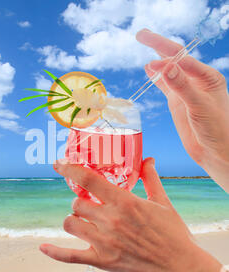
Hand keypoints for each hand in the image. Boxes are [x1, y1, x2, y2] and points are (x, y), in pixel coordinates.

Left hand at [40, 158, 226, 271]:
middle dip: (80, 201)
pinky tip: (44, 247)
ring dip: (73, 220)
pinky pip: (70, 256)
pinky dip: (54, 252)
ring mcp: (104, 242)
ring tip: (83, 221)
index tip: (59, 163)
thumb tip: (148, 159)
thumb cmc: (172, 232)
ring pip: (70, 224)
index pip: (89, 179)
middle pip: (76, 203)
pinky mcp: (102, 261)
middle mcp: (110, 220)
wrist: (180, 265)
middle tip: (89, 204)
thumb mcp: (162, 201)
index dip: (70, 168)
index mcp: (124, 202)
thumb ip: (150, 178)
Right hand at [136, 29, 228, 192]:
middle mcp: (196, 80)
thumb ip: (182, 86)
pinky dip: (155, 77)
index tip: (150, 64)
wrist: (215, 150)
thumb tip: (163, 66)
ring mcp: (185, 90)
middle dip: (158, 45)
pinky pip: (164, 85)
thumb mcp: (199, 106)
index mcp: (207, 76)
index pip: (182, 60)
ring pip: (167, 70)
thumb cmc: (217, 128)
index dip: (166, 59)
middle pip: (174, 58)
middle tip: (141, 34)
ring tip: (144, 43)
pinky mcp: (177, 101)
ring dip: (156, 58)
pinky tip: (148, 70)